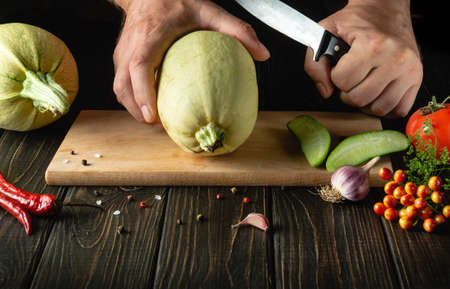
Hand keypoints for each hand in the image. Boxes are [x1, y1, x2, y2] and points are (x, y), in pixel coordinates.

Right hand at [111, 0, 269, 122]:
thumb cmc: (176, 1)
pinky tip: (152, 107)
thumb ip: (236, 30)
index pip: (139, 67)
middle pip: (123, 86)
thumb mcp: (209, 11)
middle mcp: (130, 47)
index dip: (143, 94)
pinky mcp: (121, 58)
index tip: (152, 117)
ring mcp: (122, 54)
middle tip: (160, 126)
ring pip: (120, 89)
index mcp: (149, 36)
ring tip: (157, 122)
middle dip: (138, 111)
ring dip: (135, 109)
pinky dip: (134, 99)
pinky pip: (122, 84)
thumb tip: (262, 54)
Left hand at [304, 0, 422, 116]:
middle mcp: (395, 58)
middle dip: (347, 92)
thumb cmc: (356, 22)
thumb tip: (326, 92)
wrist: (384, 10)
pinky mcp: (418, 78)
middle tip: (350, 78)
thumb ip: (314, 64)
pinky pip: (399, 110)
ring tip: (362, 86)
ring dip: (365, 103)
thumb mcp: (325, 33)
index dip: (335, 76)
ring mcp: (409, 70)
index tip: (340, 67)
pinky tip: (377, 95)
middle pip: (359, 99)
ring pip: (379, 109)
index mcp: (372, 45)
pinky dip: (385, 108)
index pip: (342, 81)